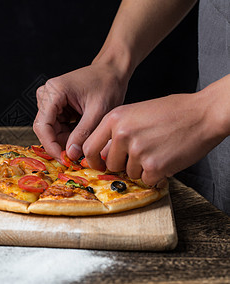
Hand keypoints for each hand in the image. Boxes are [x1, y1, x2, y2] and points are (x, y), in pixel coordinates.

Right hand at [33, 61, 128, 160]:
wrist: (111, 71)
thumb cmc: (107, 85)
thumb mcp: (98, 112)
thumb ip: (83, 134)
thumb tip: (71, 155)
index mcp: (54, 91)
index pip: (43, 125)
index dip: (51, 146)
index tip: (64, 160)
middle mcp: (46, 94)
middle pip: (45, 129)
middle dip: (60, 144)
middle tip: (77, 157)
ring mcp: (49, 99)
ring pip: (51, 130)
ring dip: (66, 140)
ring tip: (85, 142)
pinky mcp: (54, 105)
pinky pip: (56, 126)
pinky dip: (69, 135)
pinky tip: (83, 134)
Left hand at [82, 92, 225, 186]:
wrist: (203, 114)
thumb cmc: (172, 112)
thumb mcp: (135, 113)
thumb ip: (116, 132)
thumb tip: (104, 155)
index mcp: (114, 118)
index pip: (89, 147)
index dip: (93, 160)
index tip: (100, 164)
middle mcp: (122, 134)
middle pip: (111, 164)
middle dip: (124, 164)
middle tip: (143, 153)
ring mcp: (137, 150)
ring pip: (130, 173)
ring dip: (143, 168)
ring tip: (159, 150)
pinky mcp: (154, 165)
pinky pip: (147, 179)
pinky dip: (157, 175)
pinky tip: (167, 158)